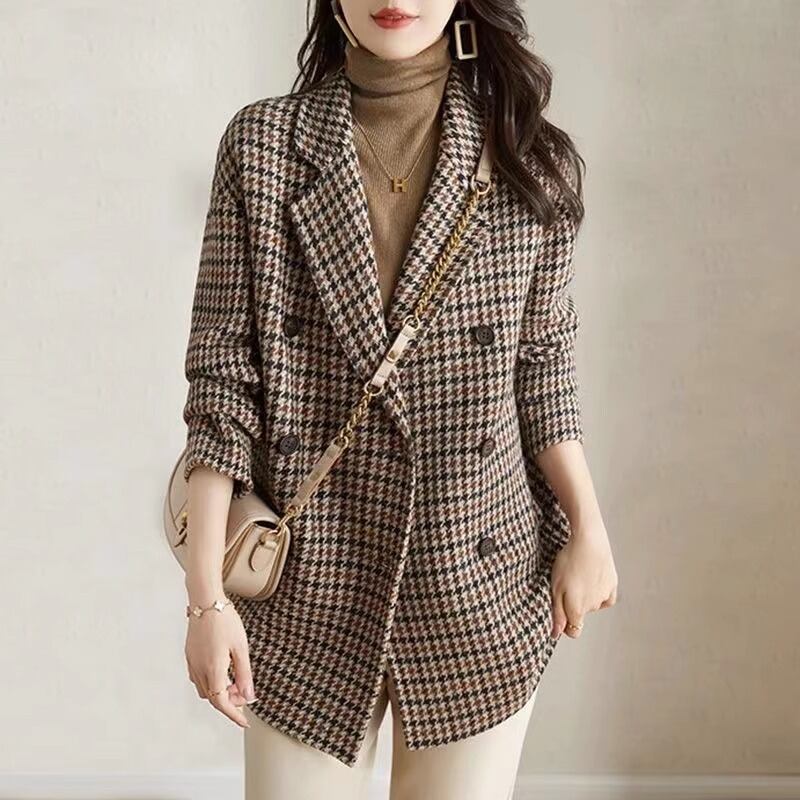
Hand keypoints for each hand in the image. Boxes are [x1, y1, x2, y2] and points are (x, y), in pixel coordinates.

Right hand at [184, 599, 255, 727]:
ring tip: (235, 680)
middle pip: (213, 698)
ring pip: (205, 689)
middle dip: (230, 701)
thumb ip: (244, 674)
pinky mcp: (190, 655)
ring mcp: (192, 663)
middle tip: (245, 692)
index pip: (222, 703)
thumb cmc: (226, 621)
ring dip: (220, 691)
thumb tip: (248, 696)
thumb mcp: (241, 648)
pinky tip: (223, 670)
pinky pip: (199, 677)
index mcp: (213, 670)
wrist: (205, 601)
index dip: (234, 715)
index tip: (244, 722)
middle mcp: (199, 670)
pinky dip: (212, 681)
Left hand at [550, 515, 617, 638]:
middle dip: (572, 605)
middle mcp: (593, 606)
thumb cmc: (568, 561)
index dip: (564, 625)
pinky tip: (593, 581)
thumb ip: (557, 613)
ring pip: (593, 604)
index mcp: (577, 609)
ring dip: (586, 596)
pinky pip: (606, 597)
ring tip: (578, 577)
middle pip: (581, 615)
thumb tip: (556, 634)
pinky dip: (599, 593)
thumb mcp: (555, 587)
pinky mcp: (613, 584)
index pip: (573, 631)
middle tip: (566, 585)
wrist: (589, 541)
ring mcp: (604, 595)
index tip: (560, 614)